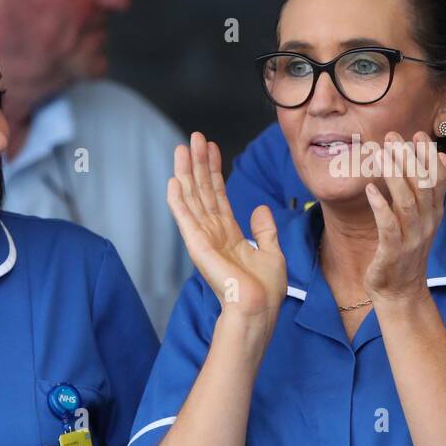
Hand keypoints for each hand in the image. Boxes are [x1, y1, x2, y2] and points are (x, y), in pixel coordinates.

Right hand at [166, 132, 285, 325]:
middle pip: (202, 190)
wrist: (258, 308)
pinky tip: (173, 179)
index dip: (214, 170)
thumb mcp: (272, 252)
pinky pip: (185, 217)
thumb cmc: (265, 290)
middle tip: (195, 137)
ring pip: (192, 197)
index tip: (212, 148)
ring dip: (186, 171)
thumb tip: (261, 209)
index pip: (218, 194)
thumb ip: (264, 229)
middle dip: (198, 162)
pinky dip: (178, 198)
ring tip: (183, 147)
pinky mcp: (197, 245)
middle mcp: (213, 232)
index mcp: (229, 234)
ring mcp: (203, 238)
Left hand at [363, 131, 445, 301]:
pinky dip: (380, 206)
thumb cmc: (405, 251)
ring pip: (407, 203)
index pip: (437, 180)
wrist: (400, 292)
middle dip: (409, 159)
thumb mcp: (422, 219)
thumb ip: (429, 190)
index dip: (428, 156)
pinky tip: (370, 189)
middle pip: (423, 186)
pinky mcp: (393, 252)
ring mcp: (411, 239)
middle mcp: (427, 224)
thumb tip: (441, 156)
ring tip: (381, 154)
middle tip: (393, 136)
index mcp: (434, 214)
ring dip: (395, 176)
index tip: (419, 133)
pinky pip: (388, 226)